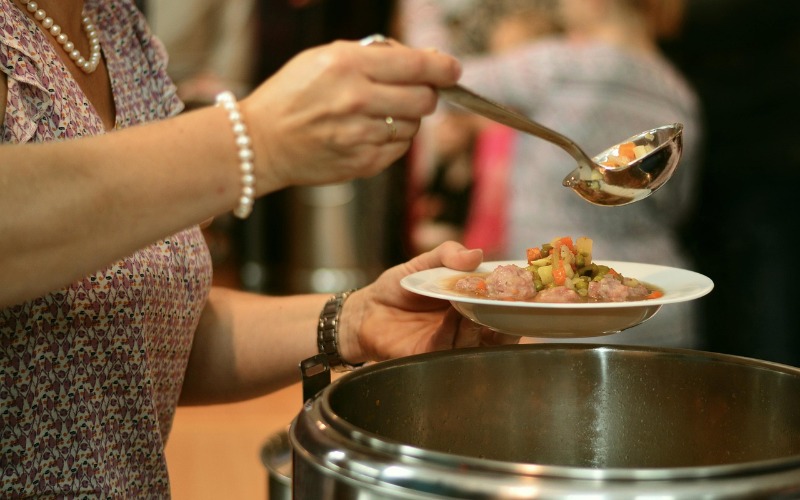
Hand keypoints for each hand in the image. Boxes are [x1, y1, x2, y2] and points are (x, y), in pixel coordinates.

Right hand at [240, 39, 461, 191]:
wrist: (261, 142)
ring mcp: (361, 135)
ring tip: (375, 114)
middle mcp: (357, 100)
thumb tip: (426, 60)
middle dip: (425, 93)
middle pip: (425, 99)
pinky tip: (367, 133)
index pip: (417, 65)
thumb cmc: (293, 95)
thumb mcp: (324, 58)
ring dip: (405, 118)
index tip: (452, 69)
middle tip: (412, 91)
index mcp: (348, 65)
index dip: (443, 67)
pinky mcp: (363, 163)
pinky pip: (400, 149)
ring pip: (414, 126)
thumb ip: (374, 55)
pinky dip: (392, 139)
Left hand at [339, 241, 519, 363]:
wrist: (365, 310)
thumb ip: (448, 255)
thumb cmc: (398, 288)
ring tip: (474, 306)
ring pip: (476, 342)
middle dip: (505, 319)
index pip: (501, 306)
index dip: (515, 300)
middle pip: (497, 330)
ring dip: (479, 324)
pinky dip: (453, 333)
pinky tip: (454, 316)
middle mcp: (466, 328)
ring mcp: (449, 344)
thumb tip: (476, 253)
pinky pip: (448, 348)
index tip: (524, 289)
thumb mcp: (423, 263)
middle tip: (505, 302)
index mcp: (470, 304)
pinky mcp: (429, 357)